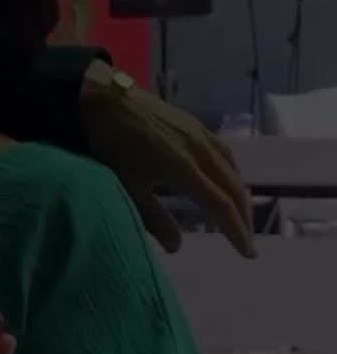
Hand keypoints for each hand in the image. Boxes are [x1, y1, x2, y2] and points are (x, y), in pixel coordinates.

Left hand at [82, 60, 256, 257]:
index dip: (236, 231)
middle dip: (244, 217)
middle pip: (234, 188)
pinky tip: (224, 179)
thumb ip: (153, 217)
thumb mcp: (127, 186)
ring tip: (238, 215)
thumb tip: (177, 247)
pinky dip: (231, 172)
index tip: (247, 253)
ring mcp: (201, 134)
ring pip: (232, 168)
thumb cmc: (111, 146)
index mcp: (186, 169)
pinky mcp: (195, 124)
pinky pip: (224, 152)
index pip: (221, 206)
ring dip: (239, 194)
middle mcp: (202, 150)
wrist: (105, 99)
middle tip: (247, 242)